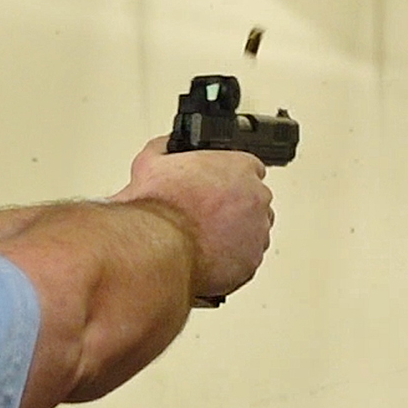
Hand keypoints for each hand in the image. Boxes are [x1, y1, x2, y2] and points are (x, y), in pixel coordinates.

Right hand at [112, 137, 273, 298]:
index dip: (230, 179)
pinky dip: (232, 260)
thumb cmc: (158, 209)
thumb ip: (164, 148)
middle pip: (254, 200)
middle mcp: (255, 198)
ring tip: (206, 239)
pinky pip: (246, 260)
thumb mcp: (150, 163)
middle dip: (235, 207)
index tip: (218, 188)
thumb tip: (166, 144)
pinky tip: (209, 256)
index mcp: (238, 168)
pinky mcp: (251, 262)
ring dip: (236, 234)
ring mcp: (257, 232)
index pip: (250, 167)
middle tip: (208, 215)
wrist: (157, 248)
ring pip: (254, 232)